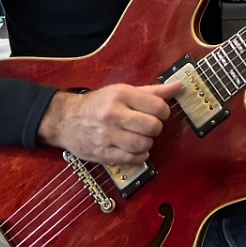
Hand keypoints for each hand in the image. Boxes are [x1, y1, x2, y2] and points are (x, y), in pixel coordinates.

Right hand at [38, 81, 182, 166]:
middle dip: (156, 128)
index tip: (158, 114)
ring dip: (147, 144)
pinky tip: (135, 150)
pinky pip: (131, 160)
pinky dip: (139, 157)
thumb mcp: (123, 91)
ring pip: (143, 145)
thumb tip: (179, 86)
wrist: (65, 120)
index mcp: (121, 95)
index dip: (164, 112)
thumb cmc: (99, 103)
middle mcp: (113, 114)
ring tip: (141, 138)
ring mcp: (106, 135)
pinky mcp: (102, 153)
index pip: (158, 107)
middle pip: (152, 127)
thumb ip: (153, 91)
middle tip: (149, 127)